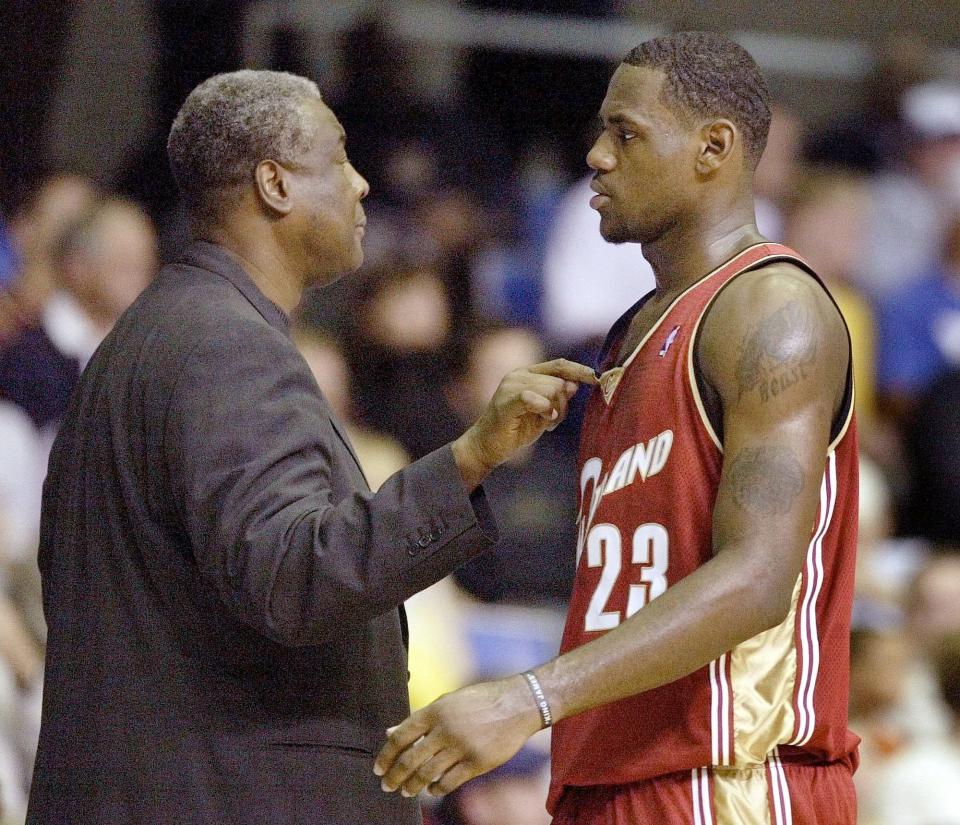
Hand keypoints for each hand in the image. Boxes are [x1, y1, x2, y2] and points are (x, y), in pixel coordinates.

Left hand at [374, 675, 541, 797]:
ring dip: (413, 786)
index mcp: (435, 710)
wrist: (517, 704)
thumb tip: (391, 732)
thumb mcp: (448, 702)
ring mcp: (461, 747)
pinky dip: (437, 789)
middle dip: (395, 776)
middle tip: (387, 785)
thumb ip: (420, 718)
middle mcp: (445, 729)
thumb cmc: (480, 700)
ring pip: (428, 773)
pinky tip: (432, 790)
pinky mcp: (477, 763)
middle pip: (411, 759)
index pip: (402, 735)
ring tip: (407, 792)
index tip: (378, 767)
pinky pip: (450, 782)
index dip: (386, 754)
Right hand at [452, 359, 595, 488]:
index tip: (597, 378)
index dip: (580, 370)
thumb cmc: (515, 429)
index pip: (559, 365)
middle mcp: (519, 375)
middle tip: (554, 421)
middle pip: (559, 381)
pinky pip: (535, 398)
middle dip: (564, 404)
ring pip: (552, 389)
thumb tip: (575, 384)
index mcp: (528, 373)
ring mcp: (511, 386)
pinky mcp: (507, 400)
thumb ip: (558, 397)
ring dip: (555, 411)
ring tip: (545, 423)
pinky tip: (544, 422)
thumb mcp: (544, 411)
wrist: (487, 446)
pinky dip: (545, 410)